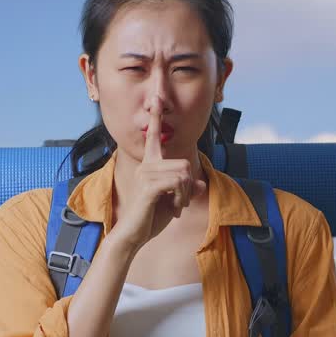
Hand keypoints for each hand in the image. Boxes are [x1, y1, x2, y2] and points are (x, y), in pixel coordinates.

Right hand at [109, 97, 206, 251]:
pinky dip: (182, 198)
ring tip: (175, 207)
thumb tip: (201, 185)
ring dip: (185, 194)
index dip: (156, 120)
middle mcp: (146, 166)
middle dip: (188, 186)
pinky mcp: (148, 187)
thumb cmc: (151, 218)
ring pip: (183, 174)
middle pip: (184, 164)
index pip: (154, 138)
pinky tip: (173, 208)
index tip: (156, 100)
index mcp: (150, 166)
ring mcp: (146, 175)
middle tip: (179, 203)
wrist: (134, 235)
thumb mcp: (175, 202)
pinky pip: (178, 183)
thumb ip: (187, 190)